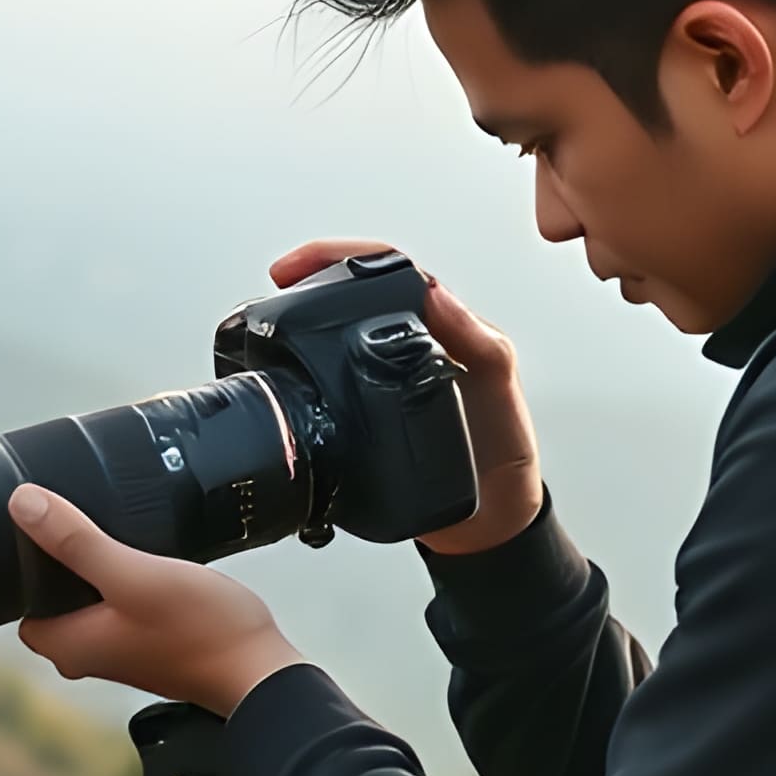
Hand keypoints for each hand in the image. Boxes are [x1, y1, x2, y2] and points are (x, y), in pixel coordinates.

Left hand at [9, 485, 309, 718]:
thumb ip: (77, 541)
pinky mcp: (147, 643)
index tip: (43, 523)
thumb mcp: (134, 574)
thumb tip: (23, 504)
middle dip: (61, 561)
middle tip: (85, 520)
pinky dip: (123, 582)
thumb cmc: (202, 630)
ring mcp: (118, 651)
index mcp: (68, 644)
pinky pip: (117, 605)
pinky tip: (144, 560)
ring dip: (95, 570)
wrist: (260, 673)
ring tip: (116, 535)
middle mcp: (86, 654)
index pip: (17, 599)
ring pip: (86, 600)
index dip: (24, 560)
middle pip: (51, 597)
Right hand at [267, 239, 544, 555]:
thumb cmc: (502, 451)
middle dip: (312, 273)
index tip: (307, 264)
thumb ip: (478, 342)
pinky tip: (287, 366)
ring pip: (338, 329)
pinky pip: (331, 376)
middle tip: (280, 277)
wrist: (488, 519)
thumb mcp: (500, 389)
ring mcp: (386, 375)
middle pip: (354, 289)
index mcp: (443, 326)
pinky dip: (306, 363)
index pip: (389, 269)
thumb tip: (438, 294)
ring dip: (305, 314)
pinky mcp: (369, 409)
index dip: (344, 256)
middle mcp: (412, 342)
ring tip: (273, 312)